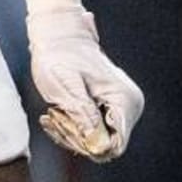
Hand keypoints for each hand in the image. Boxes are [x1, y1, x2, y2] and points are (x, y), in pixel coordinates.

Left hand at [26, 6, 142, 161]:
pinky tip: (55, 115)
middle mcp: (129, 106)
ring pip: (98, 142)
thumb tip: (98, 146)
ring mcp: (121, 108)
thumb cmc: (59, 55)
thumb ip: (83, 114)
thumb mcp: (66, 85)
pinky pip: (94, 133)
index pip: (114, 144)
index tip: (64, 120)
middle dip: (75, 136)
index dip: (87, 142)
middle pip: (105, 146)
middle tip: (53, 115)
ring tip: (52, 113)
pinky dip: (72, 128)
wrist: (58, 35)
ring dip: (71, 132)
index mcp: (124, 98)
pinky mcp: (111, 109)